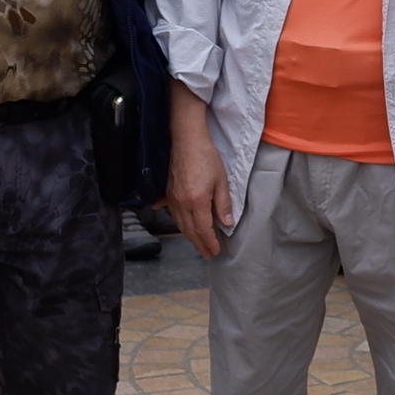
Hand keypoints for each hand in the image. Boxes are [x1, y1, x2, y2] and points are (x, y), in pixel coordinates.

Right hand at [167, 124, 232, 259]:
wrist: (186, 140)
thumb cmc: (206, 158)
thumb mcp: (221, 181)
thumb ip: (223, 204)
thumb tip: (226, 223)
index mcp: (197, 202)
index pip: (203, 229)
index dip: (209, 243)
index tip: (214, 251)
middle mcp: (182, 204)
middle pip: (190, 230)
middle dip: (199, 244)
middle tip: (206, 253)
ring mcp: (172, 198)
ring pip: (180, 224)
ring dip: (189, 236)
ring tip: (197, 243)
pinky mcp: (167, 192)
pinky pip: (172, 213)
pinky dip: (178, 222)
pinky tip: (180, 224)